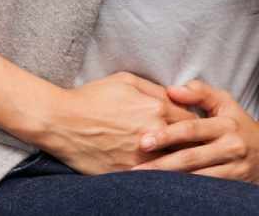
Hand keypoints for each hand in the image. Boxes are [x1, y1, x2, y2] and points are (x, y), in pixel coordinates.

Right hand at [39, 71, 202, 174]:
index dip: (195, 125)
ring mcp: (140, 157)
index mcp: (157, 109)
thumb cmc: (92, 97)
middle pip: (187, 146)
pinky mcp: (126, 173)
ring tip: (186, 167)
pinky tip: (161, 177)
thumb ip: (155, 89)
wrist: (61, 121)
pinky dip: (158, 177)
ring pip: (173, 166)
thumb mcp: (126, 81)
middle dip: (193, 147)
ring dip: (180, 165)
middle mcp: (154, 135)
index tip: (195, 130)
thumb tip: (174, 97)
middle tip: (198, 150)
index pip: (191, 121)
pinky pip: (151, 179)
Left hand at [129, 79, 258, 183]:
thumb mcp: (224, 102)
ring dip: (171, 183)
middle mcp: (231, 147)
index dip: (167, 134)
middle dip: (162, 164)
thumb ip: (199, 93)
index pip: (192, 129)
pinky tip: (168, 196)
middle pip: (192, 157)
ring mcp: (235, 170)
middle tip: (135, 169)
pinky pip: (208, 191)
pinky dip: (188, 194)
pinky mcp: (236, 187)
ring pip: (198, 178)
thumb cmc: (239, 123)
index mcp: (225, 124)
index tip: (143, 140)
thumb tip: (171, 89)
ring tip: (145, 185)